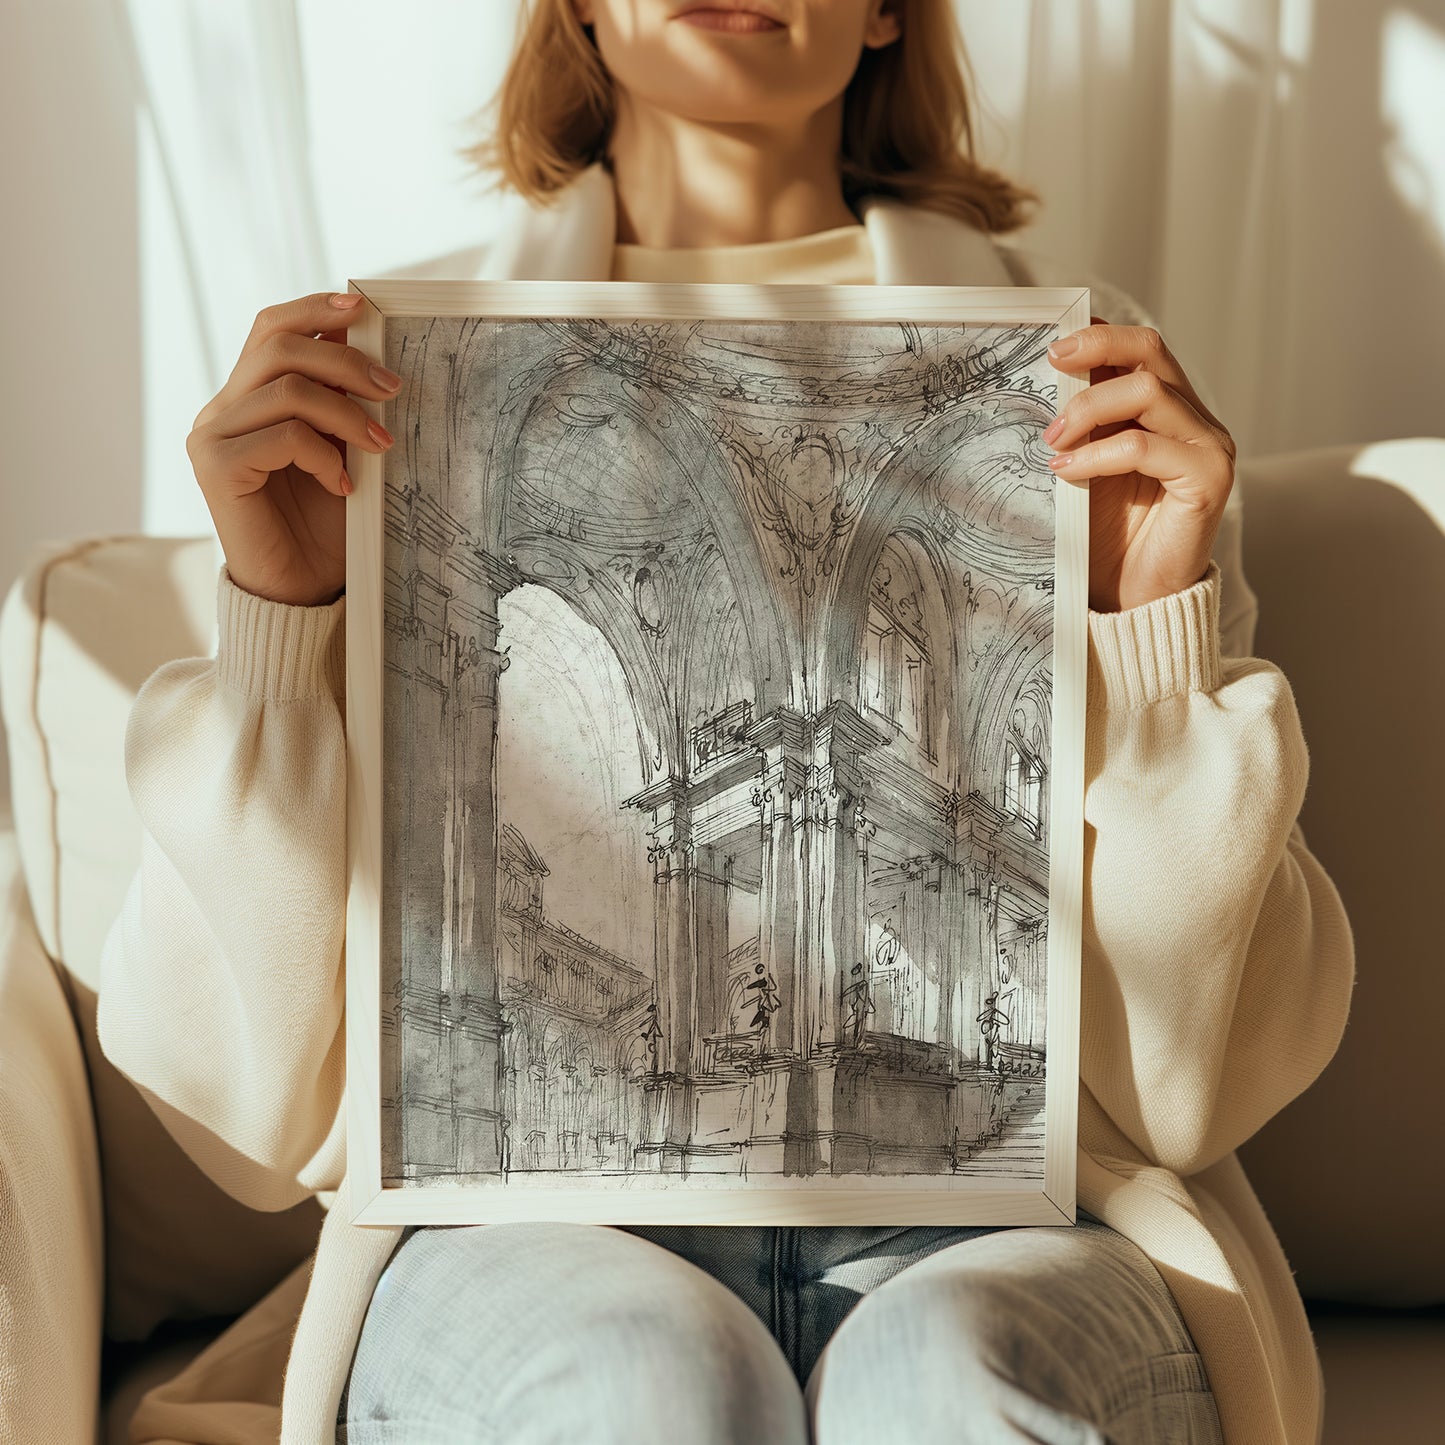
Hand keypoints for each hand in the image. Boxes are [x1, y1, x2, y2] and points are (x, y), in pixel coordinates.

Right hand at [186, 291, 400, 606]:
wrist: (301, 590)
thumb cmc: (326, 525)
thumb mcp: (343, 452)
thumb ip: (342, 404)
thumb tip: (372, 350)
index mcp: (248, 397)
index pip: (271, 329)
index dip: (314, 309)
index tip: (361, 308)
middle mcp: (222, 410)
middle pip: (279, 345)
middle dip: (345, 360)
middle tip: (392, 390)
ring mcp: (212, 436)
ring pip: (286, 387)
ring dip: (346, 412)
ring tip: (381, 445)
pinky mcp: (216, 467)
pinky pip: (282, 435)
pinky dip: (323, 455)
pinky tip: (342, 486)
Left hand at [1044, 318, 1234, 612]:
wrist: (1135, 600)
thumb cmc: (1107, 538)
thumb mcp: (1086, 466)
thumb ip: (1081, 425)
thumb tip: (1041, 381)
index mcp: (1167, 410)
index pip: (1140, 349)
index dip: (1099, 335)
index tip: (1053, 342)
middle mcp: (1195, 420)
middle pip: (1151, 352)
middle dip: (1096, 349)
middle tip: (1051, 365)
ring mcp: (1208, 446)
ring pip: (1149, 392)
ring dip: (1089, 409)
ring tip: (1052, 440)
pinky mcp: (1208, 479)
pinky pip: (1146, 447)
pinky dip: (1098, 454)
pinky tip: (1067, 470)